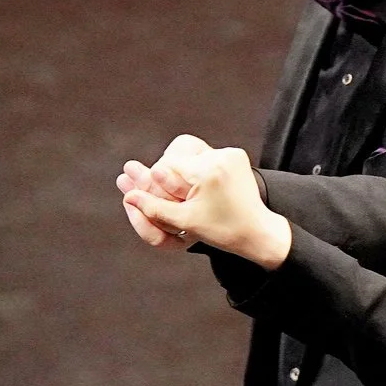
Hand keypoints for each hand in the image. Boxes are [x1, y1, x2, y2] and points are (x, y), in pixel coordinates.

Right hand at [118, 144, 293, 268]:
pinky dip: (198, 169)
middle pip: (176, 156)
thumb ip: (154, 207)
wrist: (257, 231)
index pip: (165, 166)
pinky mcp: (237, 155)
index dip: (156, 181)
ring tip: (183, 188)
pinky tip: (201, 186)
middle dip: (168, 174)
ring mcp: (231, 154)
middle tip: (162, 187)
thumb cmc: (222, 231)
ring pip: (189, 153)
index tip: (152, 190)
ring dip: (182, 170)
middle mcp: (221, 156)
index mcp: (208, 171)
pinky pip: (205, 155)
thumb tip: (129, 195)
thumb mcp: (185, 221)